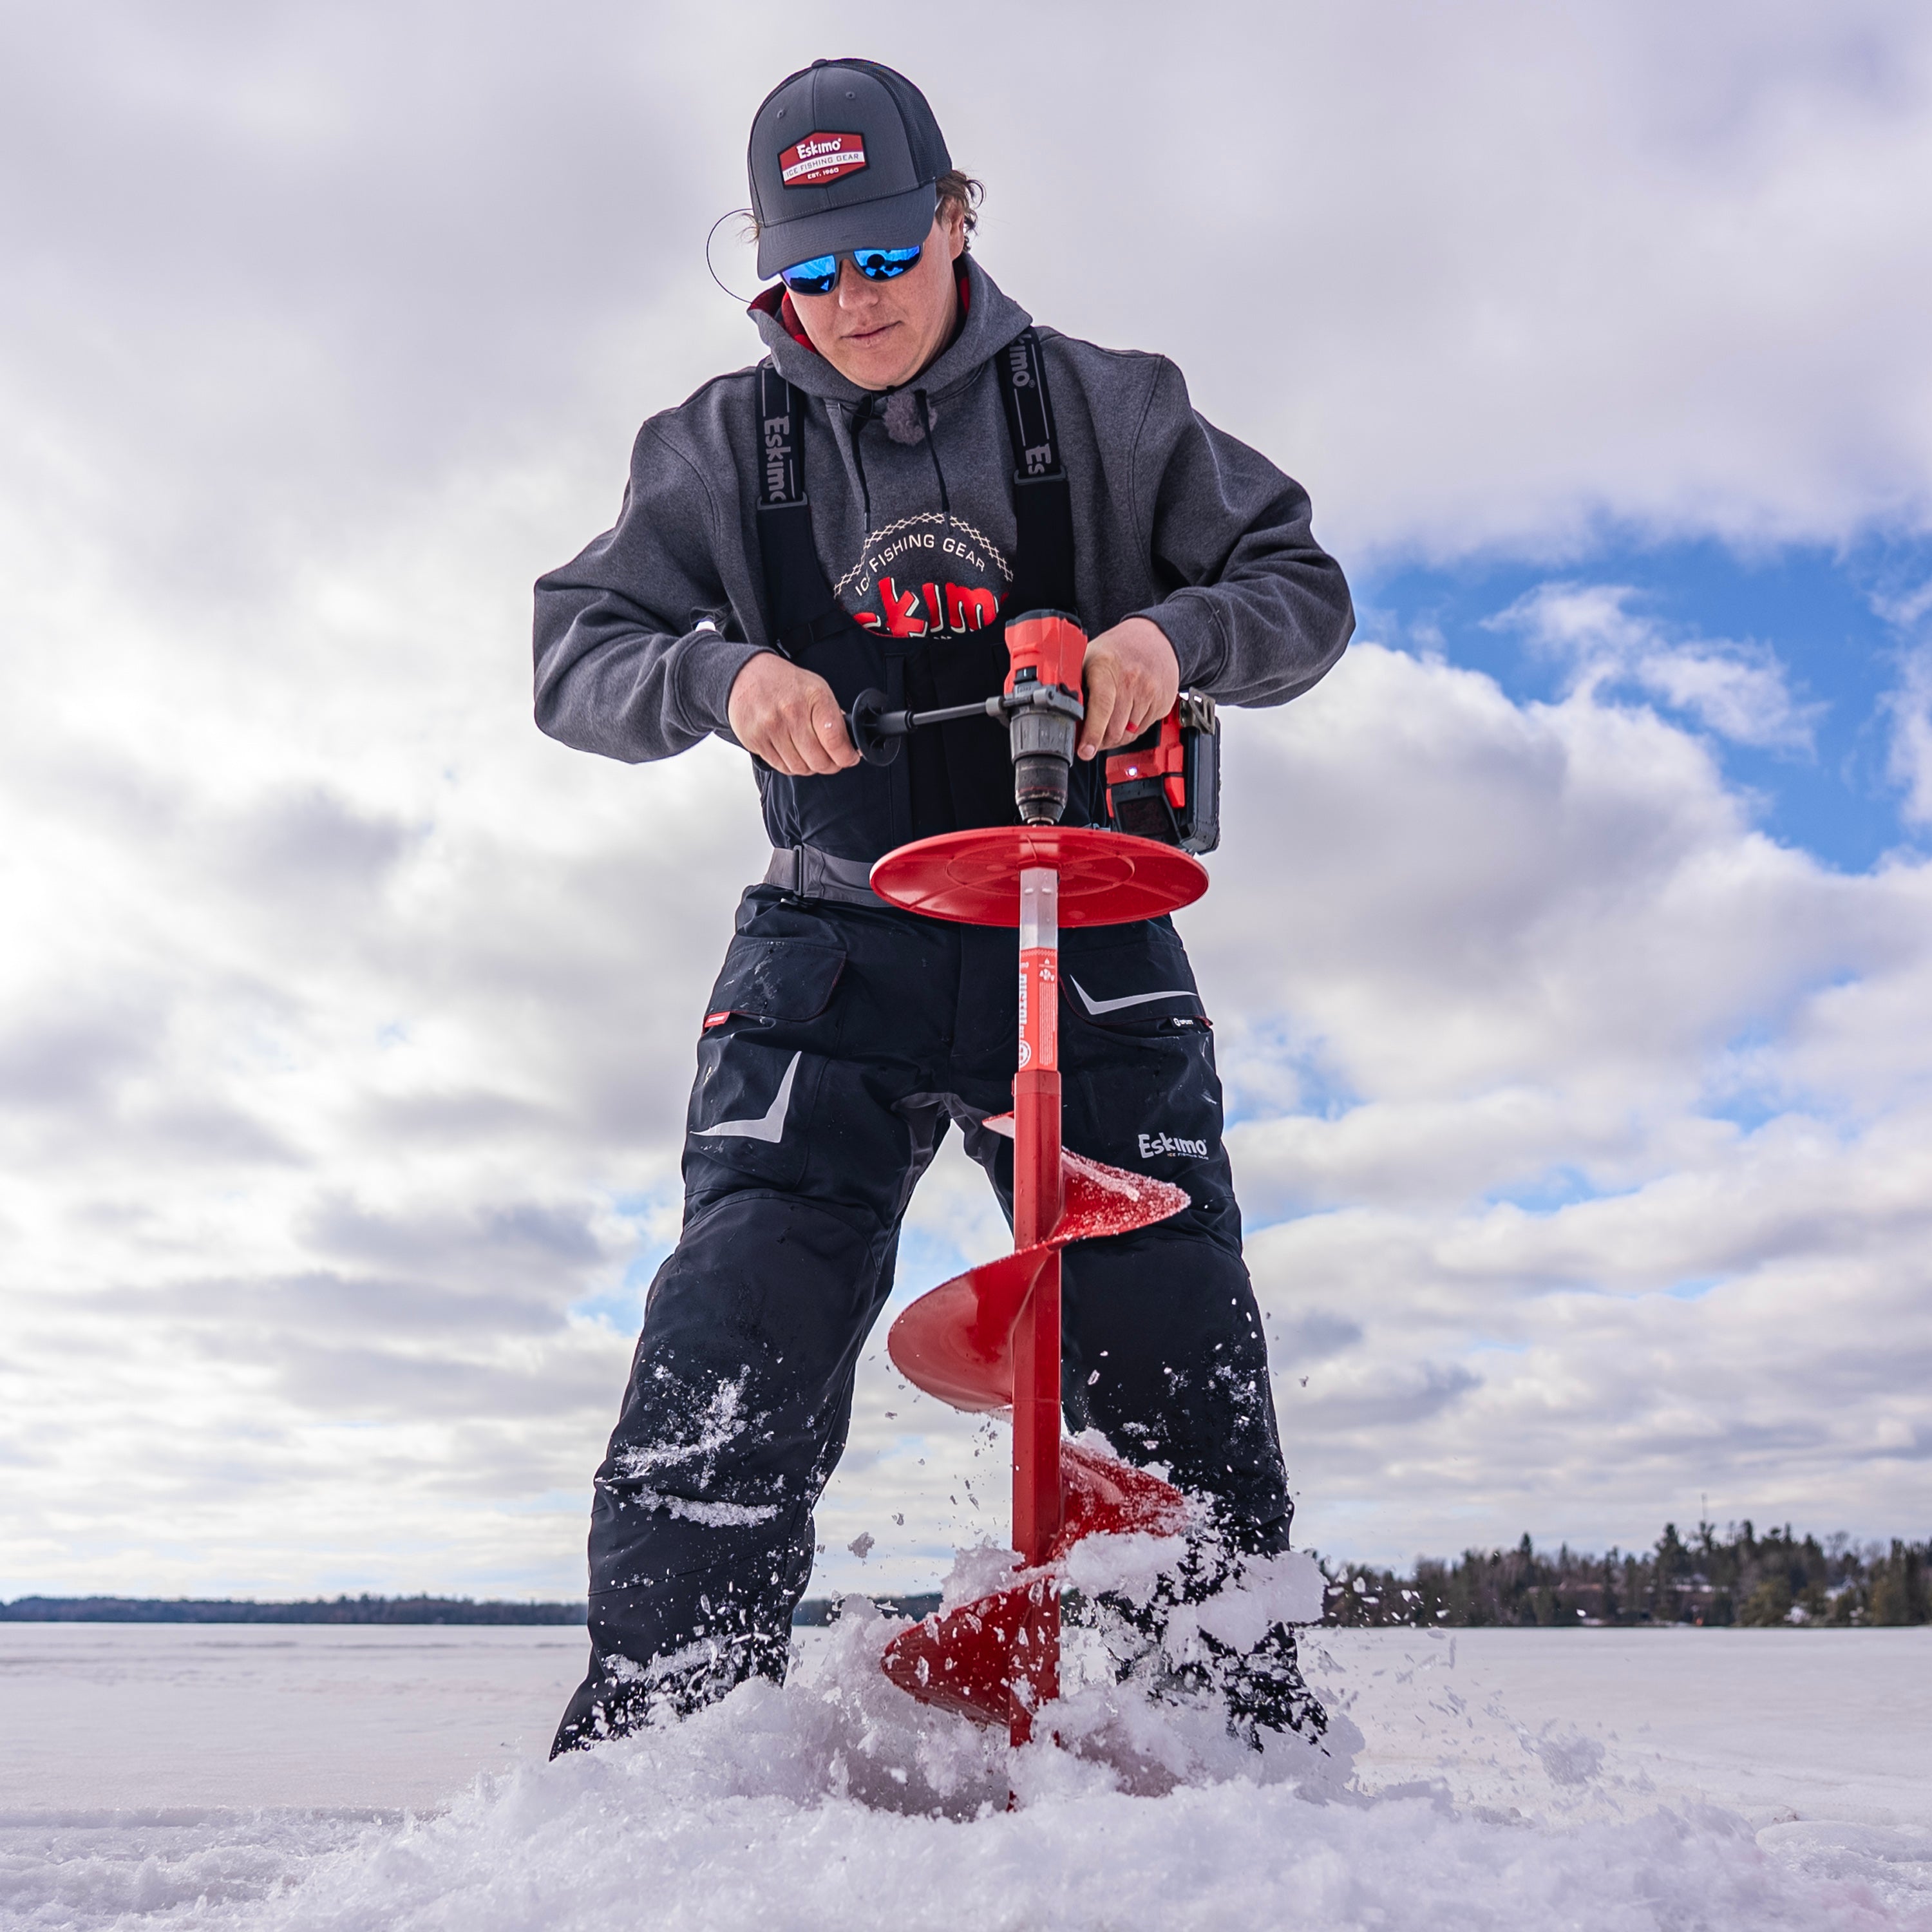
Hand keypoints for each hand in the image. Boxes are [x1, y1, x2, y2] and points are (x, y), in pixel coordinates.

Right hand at [727, 651, 858, 775]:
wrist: (747, 675)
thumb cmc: (786, 683)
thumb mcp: (817, 689)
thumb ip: (834, 716)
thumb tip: (848, 745)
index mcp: (814, 698)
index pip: (835, 740)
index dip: (846, 757)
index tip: (850, 758)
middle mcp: (791, 713)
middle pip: (818, 760)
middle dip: (830, 766)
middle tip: (832, 761)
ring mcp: (771, 727)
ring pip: (800, 768)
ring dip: (810, 767)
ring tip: (810, 755)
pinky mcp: (755, 740)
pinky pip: (781, 767)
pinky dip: (791, 766)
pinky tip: (793, 753)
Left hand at [1078, 617, 1178, 759]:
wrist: (1156, 637)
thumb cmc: (1119, 649)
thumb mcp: (1090, 657)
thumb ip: (1076, 684)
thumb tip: (1063, 714)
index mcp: (1107, 668)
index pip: (1101, 709)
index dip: (1092, 735)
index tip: (1084, 751)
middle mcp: (1131, 680)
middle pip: (1115, 729)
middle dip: (1100, 741)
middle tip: (1091, 741)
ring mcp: (1150, 692)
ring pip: (1128, 734)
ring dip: (1115, 737)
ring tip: (1108, 725)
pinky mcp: (1162, 703)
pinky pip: (1142, 730)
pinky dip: (1131, 729)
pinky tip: (1126, 715)